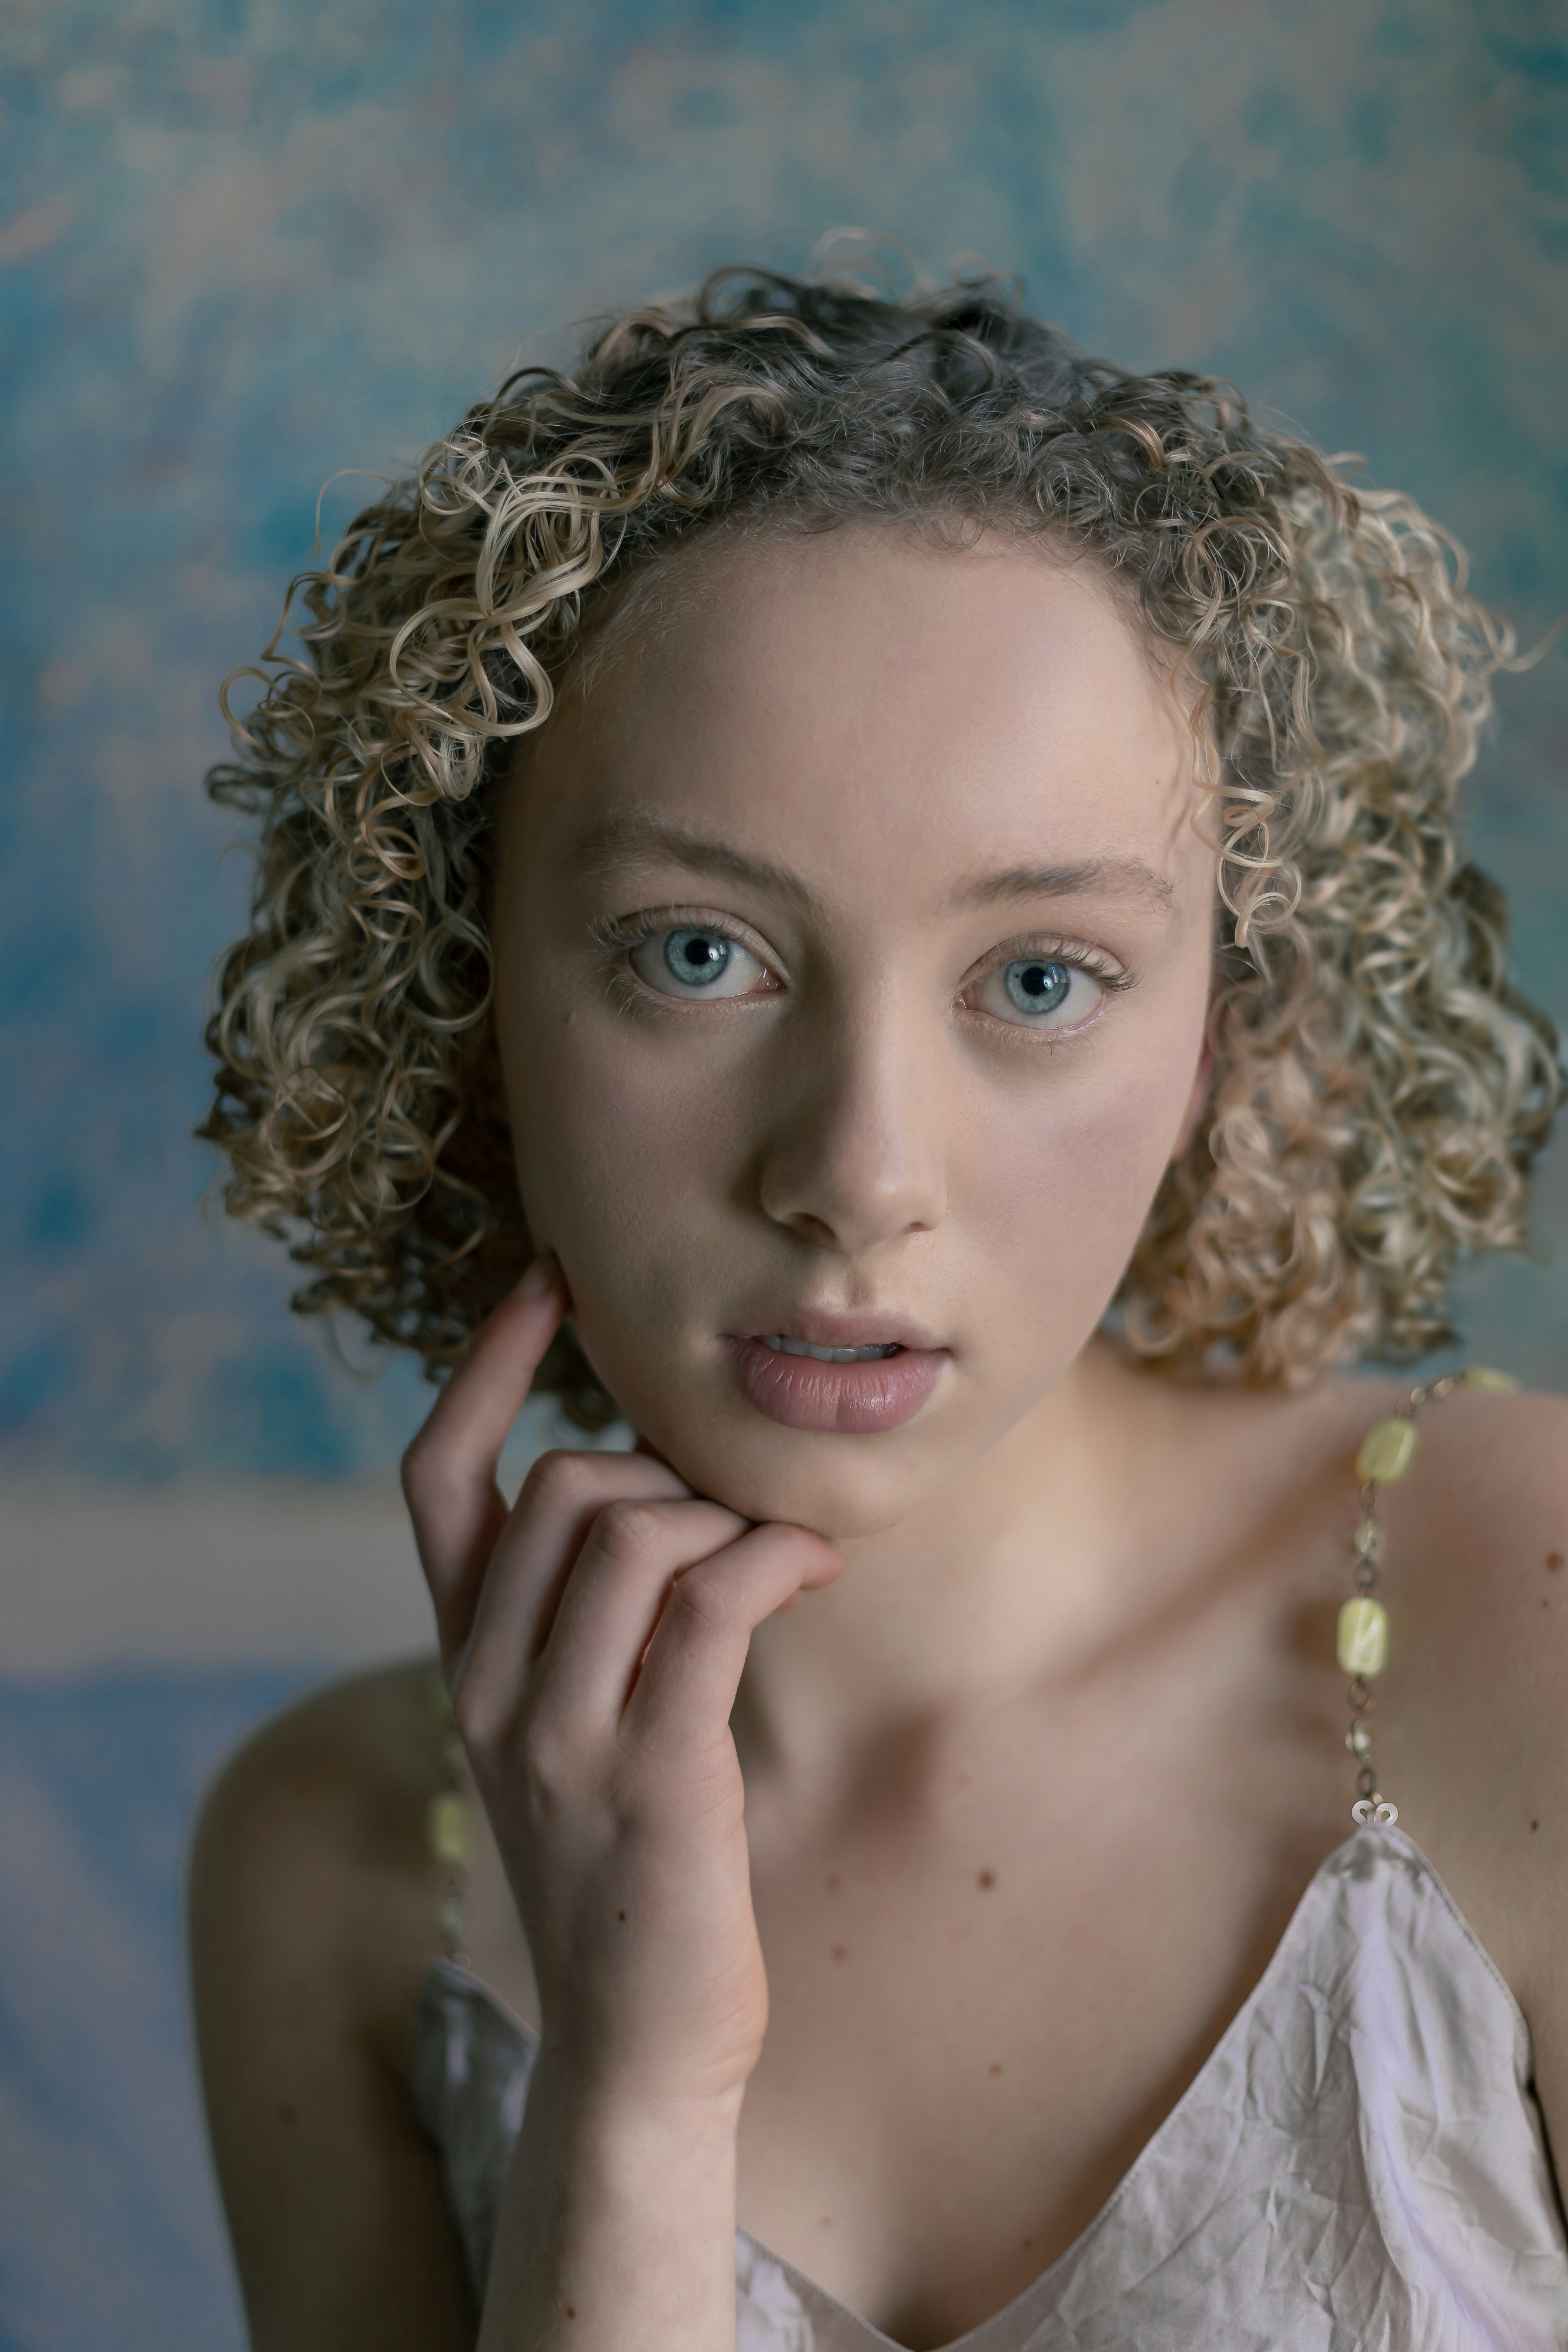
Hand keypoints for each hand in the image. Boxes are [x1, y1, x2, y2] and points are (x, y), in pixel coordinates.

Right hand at [400, 1261, 843, 2114]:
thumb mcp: (575, 1729)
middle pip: (558, 1486)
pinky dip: (772, 1555)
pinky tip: (812, 1567)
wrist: (637, 2044)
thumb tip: (662, 1492)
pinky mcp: (651, 1771)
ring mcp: (560, 1733)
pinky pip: (709, 1599)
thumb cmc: (629, 1866)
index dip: (486, 1365)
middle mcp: (489, 1686)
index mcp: (465, 1662)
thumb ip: (584, 1620)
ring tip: (785, 1547)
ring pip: (631, 1527)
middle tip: (738, 1508)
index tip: (550, 1280)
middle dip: (665, 1465)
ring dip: (729, 1512)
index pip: (436, 1477)